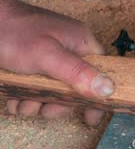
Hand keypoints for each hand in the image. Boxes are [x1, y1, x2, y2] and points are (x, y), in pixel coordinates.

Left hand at [0, 0, 112, 125]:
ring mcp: (51, 57)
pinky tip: (16, 99)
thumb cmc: (12, 31)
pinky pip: (38, 87)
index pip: (102, 73)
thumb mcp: (47, 55)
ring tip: (23, 103)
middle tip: (45, 109)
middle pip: (76, 87)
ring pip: (54, 91)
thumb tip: (109, 89)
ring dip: (38, 103)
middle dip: (58, 103)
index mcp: (81, 43)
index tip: (91, 117)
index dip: (98, 96)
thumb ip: (78, 72)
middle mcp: (70, 50)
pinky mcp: (34, 64)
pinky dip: (27, 97)